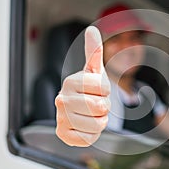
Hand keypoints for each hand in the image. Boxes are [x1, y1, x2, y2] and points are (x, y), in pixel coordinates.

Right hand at [55, 26, 110, 146]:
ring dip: (100, 121)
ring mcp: (61, 118)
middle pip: (101, 107)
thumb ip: (94, 51)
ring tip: (90, 115)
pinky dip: (92, 134)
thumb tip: (92, 29)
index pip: (105, 88)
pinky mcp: (63, 135)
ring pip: (98, 124)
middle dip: (104, 107)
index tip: (97, 90)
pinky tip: (84, 126)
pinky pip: (90, 138)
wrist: (76, 110)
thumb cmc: (88, 89)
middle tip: (94, 104)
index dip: (107, 91)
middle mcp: (61, 99)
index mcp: (70, 81)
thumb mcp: (93, 70)